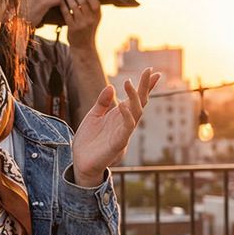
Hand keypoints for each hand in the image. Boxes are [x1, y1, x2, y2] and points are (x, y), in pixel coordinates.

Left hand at [61, 0, 101, 45]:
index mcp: (97, 16)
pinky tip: (59, 0)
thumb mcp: (94, 20)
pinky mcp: (72, 28)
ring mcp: (81, 24)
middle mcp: (90, 20)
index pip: (95, 3)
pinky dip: (63, 5)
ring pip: (74, 7)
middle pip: (83, 3)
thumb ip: (91, 9)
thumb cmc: (87, 30)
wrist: (83, 47)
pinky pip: (66, 14)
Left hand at [71, 68, 161, 186]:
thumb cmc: (88, 142)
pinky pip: (126, 129)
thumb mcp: (93, 116)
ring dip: (134, 98)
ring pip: (135, 114)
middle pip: (139, 103)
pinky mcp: (118, 145)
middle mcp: (124, 124)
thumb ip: (102, 102)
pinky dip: (126, 117)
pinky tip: (122, 105)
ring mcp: (123, 134)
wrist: (80, 163)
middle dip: (144, 87)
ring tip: (128, 82)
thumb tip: (111, 86)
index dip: (144, 86)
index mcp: (119, 117)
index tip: (152, 72)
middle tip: (149, 71)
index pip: (135, 99)